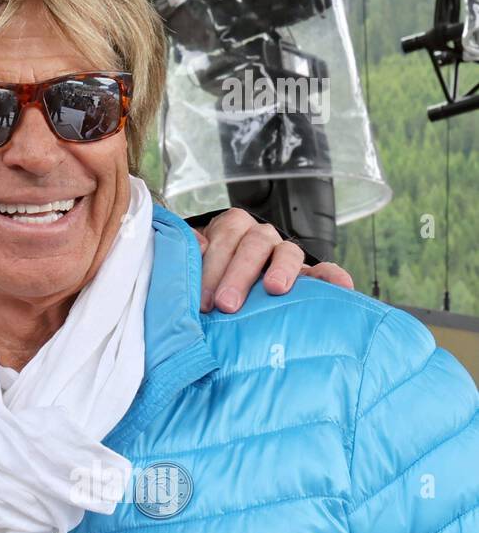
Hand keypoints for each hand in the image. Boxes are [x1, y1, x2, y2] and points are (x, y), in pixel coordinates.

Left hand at [192, 208, 354, 312]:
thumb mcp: (193, 261)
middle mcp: (260, 237)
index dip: (213, 266)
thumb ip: (190, 251)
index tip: (205, 299)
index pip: (224, 237)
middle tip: (226, 304)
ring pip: (287, 252)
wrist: (227, 290)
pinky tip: (342, 287)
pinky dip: (333, 276)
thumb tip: (195, 244)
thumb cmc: (208, 277)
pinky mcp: (307, 274)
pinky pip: (324, 271)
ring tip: (275, 289)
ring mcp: (285, 254)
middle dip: (239, 274)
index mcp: (231, 229)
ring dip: (281, 269)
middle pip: (253, 245)